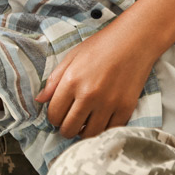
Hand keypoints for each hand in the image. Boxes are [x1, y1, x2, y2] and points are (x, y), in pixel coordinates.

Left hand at [40, 23, 155, 138]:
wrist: (135, 40)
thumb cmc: (102, 45)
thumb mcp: (72, 56)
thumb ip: (54, 79)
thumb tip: (39, 100)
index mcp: (72, 81)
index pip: (54, 115)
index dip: (53, 118)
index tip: (59, 114)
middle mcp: (89, 95)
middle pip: (69, 129)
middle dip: (66, 128)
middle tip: (70, 121)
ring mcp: (108, 104)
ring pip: (89, 135)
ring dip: (83, 132)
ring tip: (85, 123)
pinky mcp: (125, 108)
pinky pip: (109, 130)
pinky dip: (103, 129)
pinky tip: (101, 120)